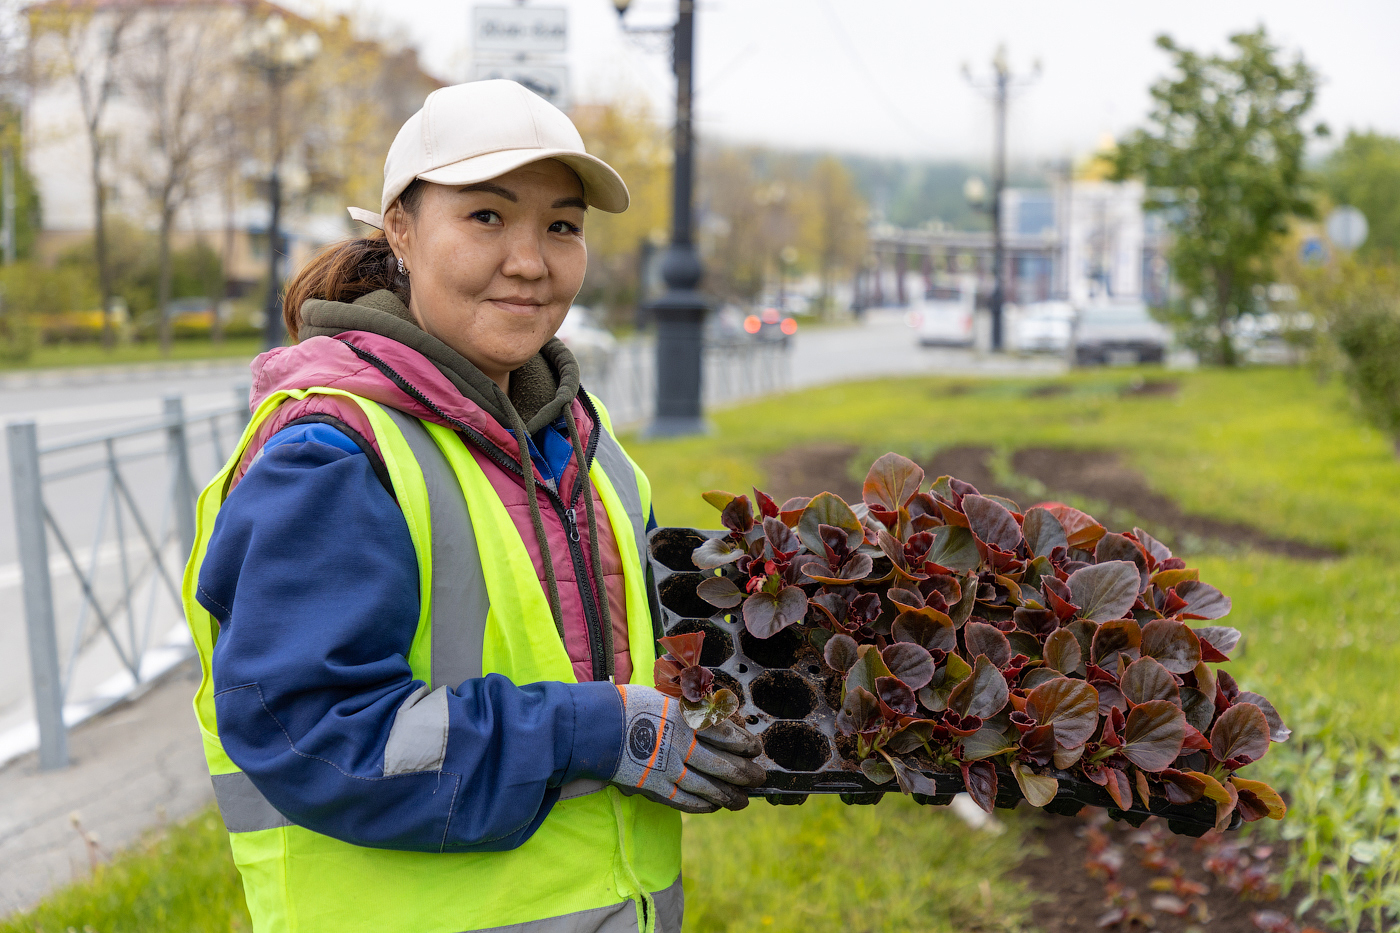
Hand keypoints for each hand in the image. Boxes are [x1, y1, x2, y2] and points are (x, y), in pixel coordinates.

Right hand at [610, 685, 765, 812]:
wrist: (596, 727)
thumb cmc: (628, 706)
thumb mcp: (663, 698)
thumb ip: (689, 710)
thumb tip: (714, 715)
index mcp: (685, 719)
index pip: (724, 733)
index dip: (743, 743)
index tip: (755, 749)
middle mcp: (681, 745)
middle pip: (721, 763)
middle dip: (744, 773)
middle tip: (759, 778)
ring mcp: (668, 768)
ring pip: (706, 786)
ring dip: (727, 795)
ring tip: (742, 801)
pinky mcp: (653, 785)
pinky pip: (682, 800)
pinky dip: (700, 805)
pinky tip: (713, 807)